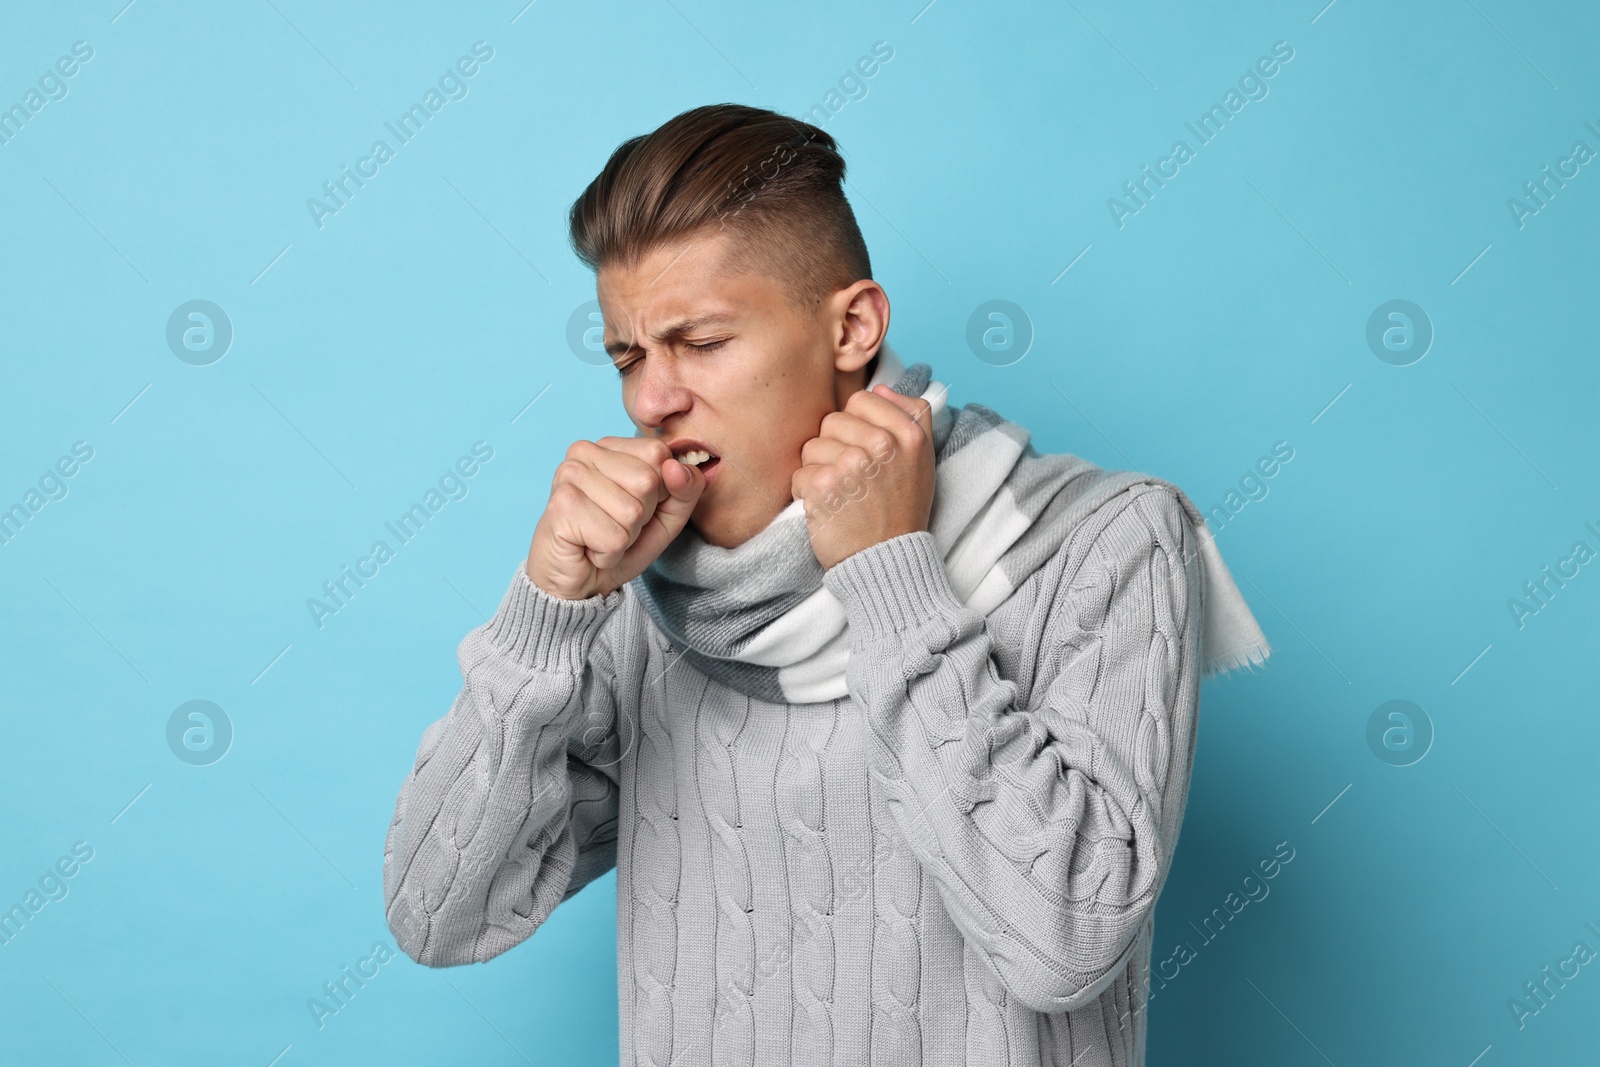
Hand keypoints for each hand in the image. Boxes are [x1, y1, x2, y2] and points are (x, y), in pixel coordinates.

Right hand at [525, 437, 706, 599]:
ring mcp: (569, 476)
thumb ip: (685, 489)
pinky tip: (588, 550)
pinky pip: (614, 537)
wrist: (576, 584)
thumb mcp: (665, 516)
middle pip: (648, 481)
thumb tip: (677, 467)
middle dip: (641, 517)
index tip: (633, 508)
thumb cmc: (617, 543)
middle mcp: (585, 452)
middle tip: (613, 526)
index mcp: (609, 445)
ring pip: (632, 512)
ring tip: (600, 538)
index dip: (660, 492)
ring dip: (624, 538)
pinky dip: (609, 554)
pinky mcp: (561, 506)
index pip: (660, 453)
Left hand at [792, 383, 934, 570]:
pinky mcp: (824, 486)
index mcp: (909, 433)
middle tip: (853, 479)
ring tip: (841, 494)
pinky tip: (827, 509)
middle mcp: (883, 445)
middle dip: (835, 448)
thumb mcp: (922, 460)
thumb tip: (880, 387)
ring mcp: (852, 465)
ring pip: (812, 446)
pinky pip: (800, 473)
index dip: (856, 425)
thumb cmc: (902, 510)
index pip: (862, 400)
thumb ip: (911, 416)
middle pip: (832, 421)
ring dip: (819, 471)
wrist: (888, 561)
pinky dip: (806, 494)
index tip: (865, 451)